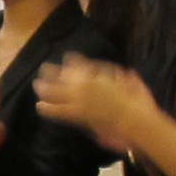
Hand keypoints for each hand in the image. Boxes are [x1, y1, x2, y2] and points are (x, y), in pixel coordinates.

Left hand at [34, 55, 151, 146]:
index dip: (72, 60)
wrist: (133, 118)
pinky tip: (39, 107)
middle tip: (44, 68)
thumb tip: (127, 74)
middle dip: (53, 71)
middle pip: (64, 75)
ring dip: (45, 87)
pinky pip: (58, 111)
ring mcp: (79, 99)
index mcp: (99, 75)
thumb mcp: (134, 85)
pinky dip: (48, 109)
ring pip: (57, 91)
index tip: (67, 57)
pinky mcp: (77, 114)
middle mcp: (86, 84)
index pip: (81, 64)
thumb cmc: (138, 103)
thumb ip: (129, 79)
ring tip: (37, 85)